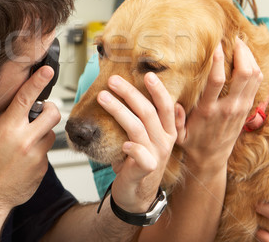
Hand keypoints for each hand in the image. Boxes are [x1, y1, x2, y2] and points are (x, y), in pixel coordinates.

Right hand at [0, 66, 60, 210]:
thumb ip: (4, 119)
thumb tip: (17, 108)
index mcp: (8, 128)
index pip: (26, 98)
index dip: (38, 81)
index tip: (47, 71)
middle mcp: (25, 140)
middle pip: (52, 113)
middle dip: (48, 110)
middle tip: (40, 113)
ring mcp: (36, 155)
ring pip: (50, 133)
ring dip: (41, 133)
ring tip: (25, 142)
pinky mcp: (43, 168)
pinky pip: (46, 152)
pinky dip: (37, 152)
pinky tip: (23, 160)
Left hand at [97, 72, 176, 212]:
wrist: (136, 194)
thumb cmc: (137, 161)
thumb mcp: (146, 137)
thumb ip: (146, 117)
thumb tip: (140, 90)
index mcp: (166, 131)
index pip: (165, 106)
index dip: (158, 90)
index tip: (147, 74)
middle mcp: (164, 141)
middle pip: (149, 112)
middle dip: (130, 93)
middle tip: (112, 80)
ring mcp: (156, 155)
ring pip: (138, 129)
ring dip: (119, 111)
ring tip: (102, 97)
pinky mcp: (145, 170)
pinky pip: (142, 157)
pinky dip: (133, 148)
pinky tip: (123, 143)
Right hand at [176, 37, 262, 173]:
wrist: (211, 159)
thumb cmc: (191, 142)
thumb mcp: (177, 133)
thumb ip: (174, 118)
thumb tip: (173, 103)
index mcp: (209, 110)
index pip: (217, 81)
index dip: (219, 61)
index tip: (216, 45)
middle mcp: (229, 107)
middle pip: (245, 74)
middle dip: (242, 53)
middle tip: (234, 38)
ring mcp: (242, 108)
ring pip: (255, 76)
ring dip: (250, 57)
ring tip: (240, 44)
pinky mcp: (248, 108)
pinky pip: (257, 83)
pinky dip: (255, 67)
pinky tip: (246, 57)